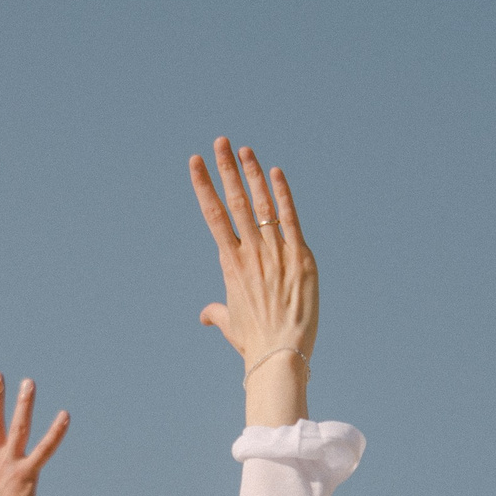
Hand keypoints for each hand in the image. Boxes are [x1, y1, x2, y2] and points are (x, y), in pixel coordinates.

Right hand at [188, 137, 316, 380]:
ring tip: (244, 149)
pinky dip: (282, 194)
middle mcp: (250, 253)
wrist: (280, 353)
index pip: (213, 215)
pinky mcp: (300, 258)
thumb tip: (204, 315)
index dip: (203, 186)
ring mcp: (275, 253)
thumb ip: (216, 313)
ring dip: (252, 174)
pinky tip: (275, 172)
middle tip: (220, 142)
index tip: (195, 163)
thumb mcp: (230, 324)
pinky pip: (290, 219)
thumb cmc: (253, 341)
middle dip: (225, 169)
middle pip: (234, 202)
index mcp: (230, 264)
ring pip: (261, 205)